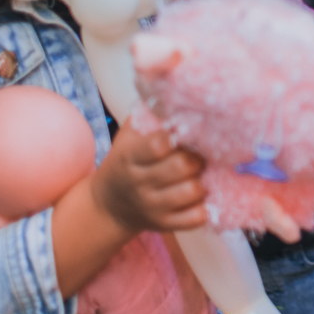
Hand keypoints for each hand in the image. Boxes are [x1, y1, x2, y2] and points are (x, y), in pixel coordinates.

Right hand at [90, 124, 206, 232]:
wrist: (108, 206)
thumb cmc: (126, 161)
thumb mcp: (128, 136)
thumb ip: (148, 115)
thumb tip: (171, 88)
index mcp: (131, 157)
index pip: (158, 145)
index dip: (177, 136)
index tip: (185, 133)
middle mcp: (140, 183)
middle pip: (181, 167)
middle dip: (197, 157)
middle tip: (201, 154)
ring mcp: (152, 207)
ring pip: (191, 192)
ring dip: (203, 180)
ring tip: (201, 174)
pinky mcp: (164, 224)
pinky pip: (195, 218)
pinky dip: (205, 206)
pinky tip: (203, 197)